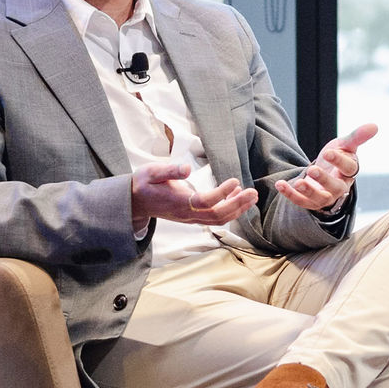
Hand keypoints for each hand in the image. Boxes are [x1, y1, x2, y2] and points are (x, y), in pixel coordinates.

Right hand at [130, 162, 259, 230]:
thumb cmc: (144, 184)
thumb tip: (187, 167)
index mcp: (178, 202)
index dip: (222, 193)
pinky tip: (236, 195)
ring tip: (251, 195)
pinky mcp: (193, 217)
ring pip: (219, 220)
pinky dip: (229, 210)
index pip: (205, 201)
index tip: (235, 180)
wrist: (135, 201)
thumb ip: (170, 170)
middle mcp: (186, 214)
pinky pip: (215, 218)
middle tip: (253, 192)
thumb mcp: (152, 172)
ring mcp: (190, 218)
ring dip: (237, 209)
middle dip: (238, 205)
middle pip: (217, 216)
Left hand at [277, 123, 375, 212]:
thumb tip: (374, 125)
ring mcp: (325, 197)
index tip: (329, 152)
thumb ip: (357, 137)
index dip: (339, 161)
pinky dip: (290, 194)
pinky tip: (280, 184)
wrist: (325, 172)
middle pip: (334, 187)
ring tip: (298, 182)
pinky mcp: (310, 202)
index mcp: (349, 172)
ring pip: (318, 198)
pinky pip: (300, 201)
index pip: (348, 168)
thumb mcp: (345, 145)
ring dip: (308, 191)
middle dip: (323, 179)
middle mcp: (339, 187)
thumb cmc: (337, 157)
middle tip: (312, 170)